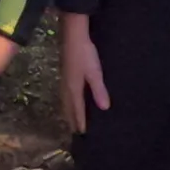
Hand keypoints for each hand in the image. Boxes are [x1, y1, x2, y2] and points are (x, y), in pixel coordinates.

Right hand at [60, 13, 108, 134]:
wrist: (73, 35)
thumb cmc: (85, 54)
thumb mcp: (95, 72)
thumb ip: (99, 90)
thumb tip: (104, 108)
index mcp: (74, 88)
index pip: (77, 109)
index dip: (80, 121)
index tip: (82, 134)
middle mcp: (67, 86)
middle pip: (68, 107)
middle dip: (71, 119)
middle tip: (75, 132)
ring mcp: (64, 79)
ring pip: (65, 100)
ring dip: (68, 111)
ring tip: (70, 119)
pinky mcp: (65, 73)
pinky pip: (65, 94)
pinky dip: (67, 102)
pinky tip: (70, 99)